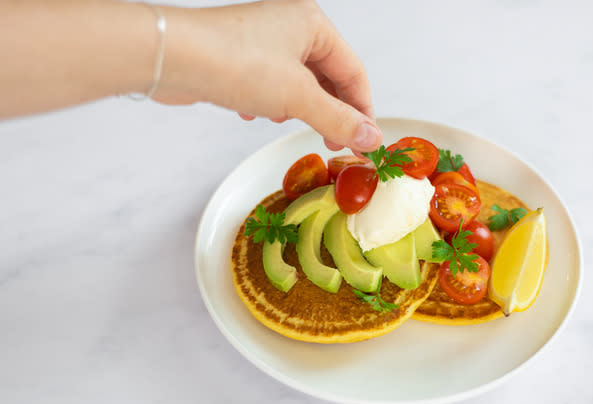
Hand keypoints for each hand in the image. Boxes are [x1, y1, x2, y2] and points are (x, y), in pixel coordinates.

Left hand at [156, 0, 381, 152]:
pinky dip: (269, 103)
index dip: (363, 109)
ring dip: (297, 108)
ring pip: (297, 83)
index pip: (353, 70)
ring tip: (285, 121)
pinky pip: (269, 84)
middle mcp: (289, 25)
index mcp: (312, 22)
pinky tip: (254, 113)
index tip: (365, 141)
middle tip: (334, 142)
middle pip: (327, 77)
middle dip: (329, 112)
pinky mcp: (239, 57)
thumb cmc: (234, 62)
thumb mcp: (299, 97)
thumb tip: (370, 139)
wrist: (171, 58)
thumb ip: (339, 120)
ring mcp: (262, 40)